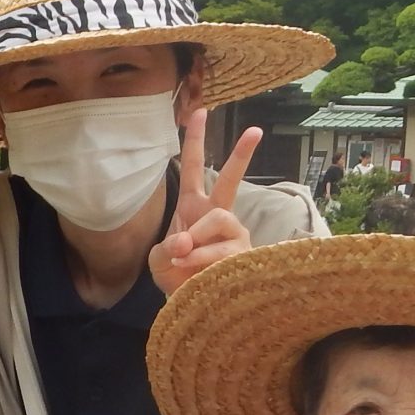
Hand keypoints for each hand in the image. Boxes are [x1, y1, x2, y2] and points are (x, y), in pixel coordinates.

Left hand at [149, 109, 260, 294]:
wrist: (189, 301)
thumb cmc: (177, 275)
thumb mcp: (159, 260)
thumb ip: (166, 248)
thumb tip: (185, 243)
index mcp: (193, 206)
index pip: (194, 168)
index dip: (196, 141)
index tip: (201, 113)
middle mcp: (217, 214)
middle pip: (230, 181)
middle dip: (241, 155)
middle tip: (254, 130)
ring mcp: (233, 233)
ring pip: (219, 220)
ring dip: (197, 241)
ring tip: (183, 258)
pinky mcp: (242, 253)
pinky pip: (223, 249)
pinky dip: (202, 260)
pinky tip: (196, 272)